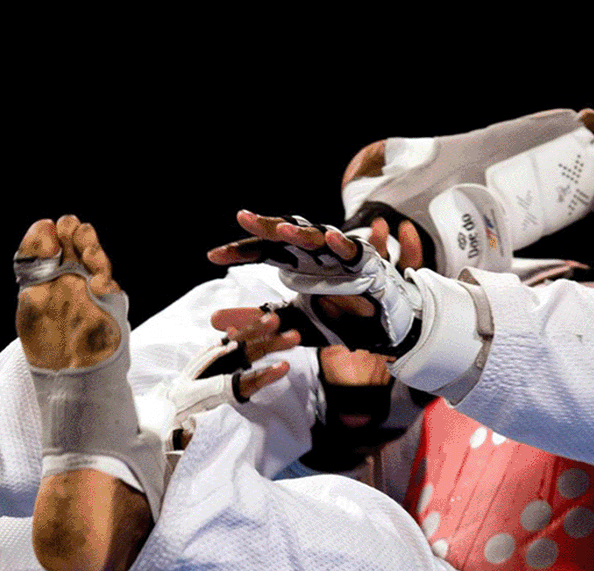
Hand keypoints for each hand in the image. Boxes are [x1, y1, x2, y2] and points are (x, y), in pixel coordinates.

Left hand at [208, 211, 423, 354]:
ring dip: (302, 233)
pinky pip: (355, 252)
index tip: (213, 256)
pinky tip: (330, 239)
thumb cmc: (339, 317)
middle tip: (243, 217)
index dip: (241, 251)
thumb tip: (213, 319)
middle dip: (266, 227)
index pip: (265, 251)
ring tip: (283, 229)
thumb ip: (255, 319)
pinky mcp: (368, 266)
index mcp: (297, 264)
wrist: (380, 330)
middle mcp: (317, 255)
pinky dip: (344, 245)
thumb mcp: (290, 322)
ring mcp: (342, 257)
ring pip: (319, 238)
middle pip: (288, 235)